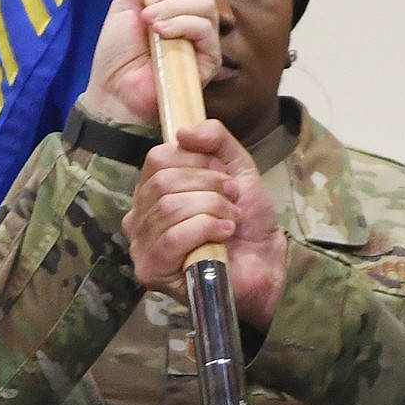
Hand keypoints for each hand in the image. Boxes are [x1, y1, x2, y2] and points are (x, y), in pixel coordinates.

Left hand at [77, 0, 220, 127]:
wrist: (113, 90)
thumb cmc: (117, 52)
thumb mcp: (125, 1)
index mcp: (179, 0)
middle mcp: (196, 16)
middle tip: (147, 7)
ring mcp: (204, 38)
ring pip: (206, 2)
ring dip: (173, 6)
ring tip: (150, 23)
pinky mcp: (208, 59)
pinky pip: (206, 27)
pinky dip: (181, 23)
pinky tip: (160, 34)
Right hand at [123, 121, 286, 324]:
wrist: (266, 261)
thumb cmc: (247, 219)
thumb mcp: (236, 166)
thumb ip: (214, 138)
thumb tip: (181, 132)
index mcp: (152, 190)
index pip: (158, 158)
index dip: (197, 162)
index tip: (225, 177)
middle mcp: (139, 216)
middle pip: (162, 183)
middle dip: (209, 187)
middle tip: (232, 201)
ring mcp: (141, 246)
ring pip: (169, 208)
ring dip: (212, 209)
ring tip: (231, 220)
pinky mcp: (151, 271)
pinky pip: (173, 238)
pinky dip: (205, 229)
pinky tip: (224, 235)